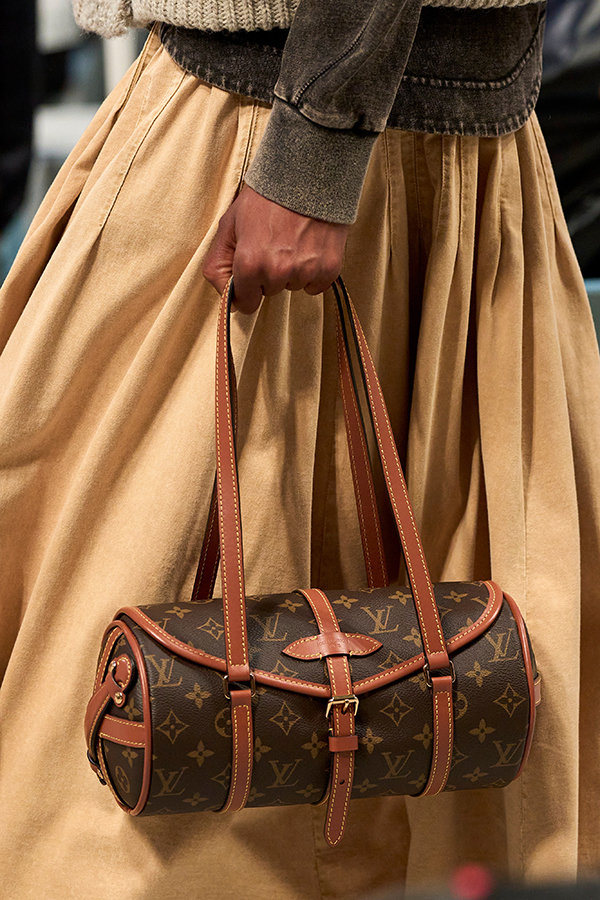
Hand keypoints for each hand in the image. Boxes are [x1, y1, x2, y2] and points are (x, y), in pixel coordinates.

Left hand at [202, 186, 349, 313]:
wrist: (307, 173)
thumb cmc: (265, 196)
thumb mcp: (229, 224)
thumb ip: (218, 263)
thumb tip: (226, 297)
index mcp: (250, 264)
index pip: (245, 305)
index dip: (245, 290)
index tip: (250, 274)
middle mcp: (278, 272)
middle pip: (270, 293)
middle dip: (268, 275)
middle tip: (273, 243)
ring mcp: (305, 271)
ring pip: (293, 286)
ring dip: (291, 271)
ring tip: (293, 239)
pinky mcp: (329, 268)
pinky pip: (316, 285)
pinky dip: (313, 271)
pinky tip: (309, 246)